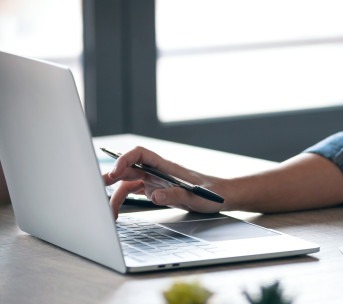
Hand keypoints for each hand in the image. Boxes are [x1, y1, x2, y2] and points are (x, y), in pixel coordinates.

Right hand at [102, 146, 225, 216]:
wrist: (222, 197)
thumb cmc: (212, 193)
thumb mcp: (196, 197)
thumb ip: (176, 195)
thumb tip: (155, 195)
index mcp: (167, 167)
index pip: (141, 154)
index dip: (126, 158)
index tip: (115, 171)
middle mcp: (158, 172)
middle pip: (129, 168)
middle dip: (111, 176)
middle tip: (96, 189)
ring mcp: (155, 181)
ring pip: (127, 183)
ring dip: (114, 194)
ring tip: (105, 211)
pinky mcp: (155, 190)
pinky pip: (133, 192)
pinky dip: (122, 201)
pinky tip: (115, 212)